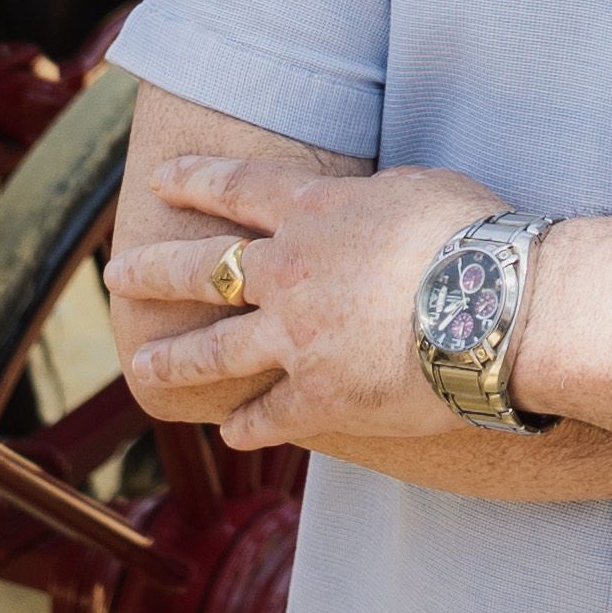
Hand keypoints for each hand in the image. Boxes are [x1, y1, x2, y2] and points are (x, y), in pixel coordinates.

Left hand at [107, 158, 500, 446]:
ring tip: (138, 364)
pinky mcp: (319, 397)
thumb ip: (373, 199)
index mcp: (314, 212)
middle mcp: (288, 272)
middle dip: (152, 269)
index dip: (194, 179)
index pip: (237, 188)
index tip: (158, 178)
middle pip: (201, 269)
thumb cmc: (474, 234)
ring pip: (213, 351)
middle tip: (116, 273)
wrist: (496, 306)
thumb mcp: (418, 186)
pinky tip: (230, 434)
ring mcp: (296, 338)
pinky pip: (269, 415)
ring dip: (172, 359)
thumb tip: (367, 205)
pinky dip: (247, 426)